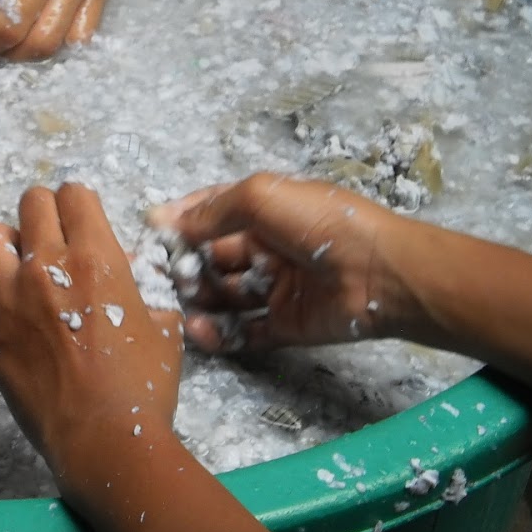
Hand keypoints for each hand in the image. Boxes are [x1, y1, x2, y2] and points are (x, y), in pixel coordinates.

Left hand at [0, 184, 182, 473]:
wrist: (105, 437)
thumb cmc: (143, 386)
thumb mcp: (164, 328)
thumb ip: (145, 294)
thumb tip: (131, 283)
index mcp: (96, 258)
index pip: (74, 194)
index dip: (79, 206)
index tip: (81, 224)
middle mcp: (46, 266)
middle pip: (31, 202)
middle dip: (43, 215)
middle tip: (52, 243)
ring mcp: (8, 298)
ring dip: (2, 246)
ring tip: (16, 270)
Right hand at [150, 173, 425, 353]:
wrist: (380, 273)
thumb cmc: (322, 224)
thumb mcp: (262, 196)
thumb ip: (213, 209)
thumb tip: (165, 221)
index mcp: (263, 212)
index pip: (211, 214)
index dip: (181, 222)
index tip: (151, 233)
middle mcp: (266, 248)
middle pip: (211, 258)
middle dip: (184, 266)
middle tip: (158, 279)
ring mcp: (274, 288)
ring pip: (223, 297)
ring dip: (198, 301)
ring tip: (179, 306)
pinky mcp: (284, 326)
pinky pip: (244, 332)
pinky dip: (220, 335)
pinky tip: (199, 331)